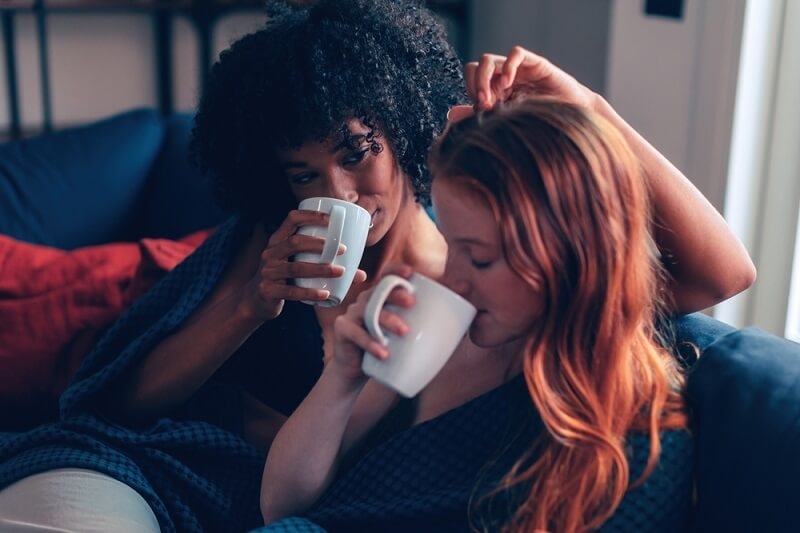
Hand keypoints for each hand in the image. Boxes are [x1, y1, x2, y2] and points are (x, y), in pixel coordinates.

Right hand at [244, 210, 366, 319]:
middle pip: (295, 242)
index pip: (292, 219)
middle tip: (343, 250)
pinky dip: (309, 292)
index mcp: (278, 241)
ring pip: (295, 267)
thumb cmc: (286, 278)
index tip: (332, 219)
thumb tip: (362, 275)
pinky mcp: (268, 290)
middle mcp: (271, 253)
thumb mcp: (299, 266)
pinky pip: (290, 291)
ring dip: (320, 268)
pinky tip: (325, 294)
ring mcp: (267, 272)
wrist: (257, 301)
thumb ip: (326, 265)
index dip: (311, 215)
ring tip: (340, 271)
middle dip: (320, 244)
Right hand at [331, 264, 415, 381]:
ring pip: (369, 311)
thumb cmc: (385, 347)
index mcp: (381, 297)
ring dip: (387, 320)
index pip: (386, 276)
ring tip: (404, 332)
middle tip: (412, 303)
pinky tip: (383, 353)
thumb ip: (425, 324)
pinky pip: (356, 333)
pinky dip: (371, 343)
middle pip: (379, 291)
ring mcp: (352, 313)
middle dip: (396, 294)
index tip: (411, 273)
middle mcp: (365, 300)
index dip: (396, 271)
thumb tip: (463, 319)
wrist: (357, 370)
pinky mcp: (343, 329)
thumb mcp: (404, 334)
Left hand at [464, 45, 596, 110]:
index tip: (480, 111)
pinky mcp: (534, 64)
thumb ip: (478, 117)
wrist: (570, 120)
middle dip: (475, 86)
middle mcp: (502, 78)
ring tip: (496, 97)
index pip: (471, 79)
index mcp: (493, 90)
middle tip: (485, 105)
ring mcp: (517, 70)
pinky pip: (514, 54)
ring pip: (488, 60)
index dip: (471, 92)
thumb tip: (450, 115)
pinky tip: (509, 83)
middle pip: (475, 68)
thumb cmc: (539, 123)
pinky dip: (508, 65)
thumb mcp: (504, 122)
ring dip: (486, 79)